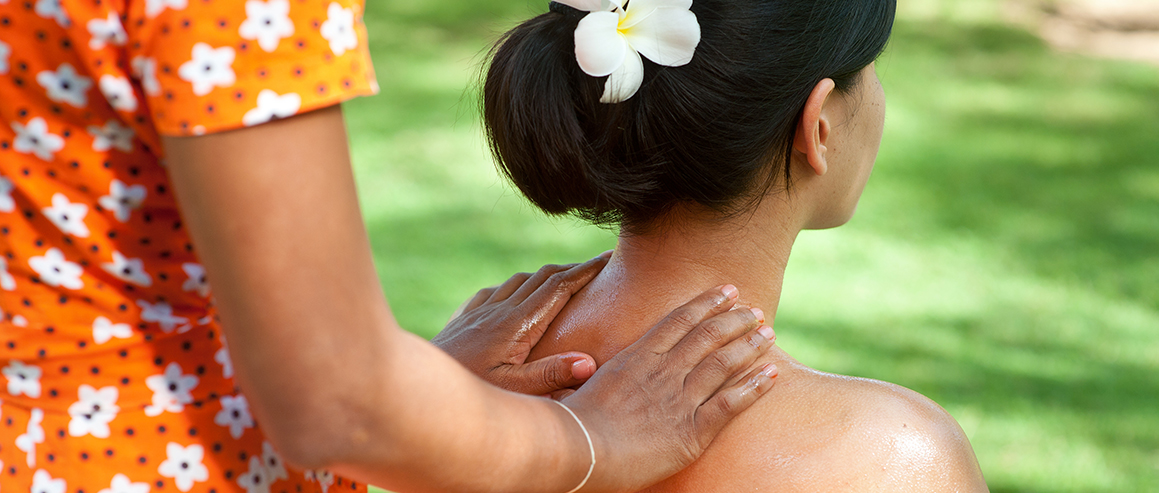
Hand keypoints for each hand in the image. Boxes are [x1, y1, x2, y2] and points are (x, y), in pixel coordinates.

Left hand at [432, 254, 610, 395]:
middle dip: (571, 269)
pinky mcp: (463, 321)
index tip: (610, 259)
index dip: (586, 271)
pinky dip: (513, 287)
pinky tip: (512, 296)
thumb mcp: (511, 392)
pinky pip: (492, 293)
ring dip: (544, 277)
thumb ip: (549, 375)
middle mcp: (497, 310)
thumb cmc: (464, 393)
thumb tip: (589, 363)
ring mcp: (478, 313)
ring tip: (563, 281)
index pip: (558, 287)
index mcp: (516, 324)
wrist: (410, 390)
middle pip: (541, 277)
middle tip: (597, 267)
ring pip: (517, 281)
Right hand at [560, 285, 777, 491]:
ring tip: (768, 332)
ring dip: (749, 344)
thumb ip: (606, 371)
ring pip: (724, 362)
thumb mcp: (585, 383)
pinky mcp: (692, 430)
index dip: (707, 303)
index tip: (728, 291)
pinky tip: (773, 373)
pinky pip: (731, 403)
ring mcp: (679, 399)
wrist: (579, 450)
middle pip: (708, 335)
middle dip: (735, 319)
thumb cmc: (573, 421)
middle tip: (755, 310)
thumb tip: (596, 364)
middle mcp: (663, 371)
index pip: (680, 320)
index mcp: (638, 356)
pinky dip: (755, 386)